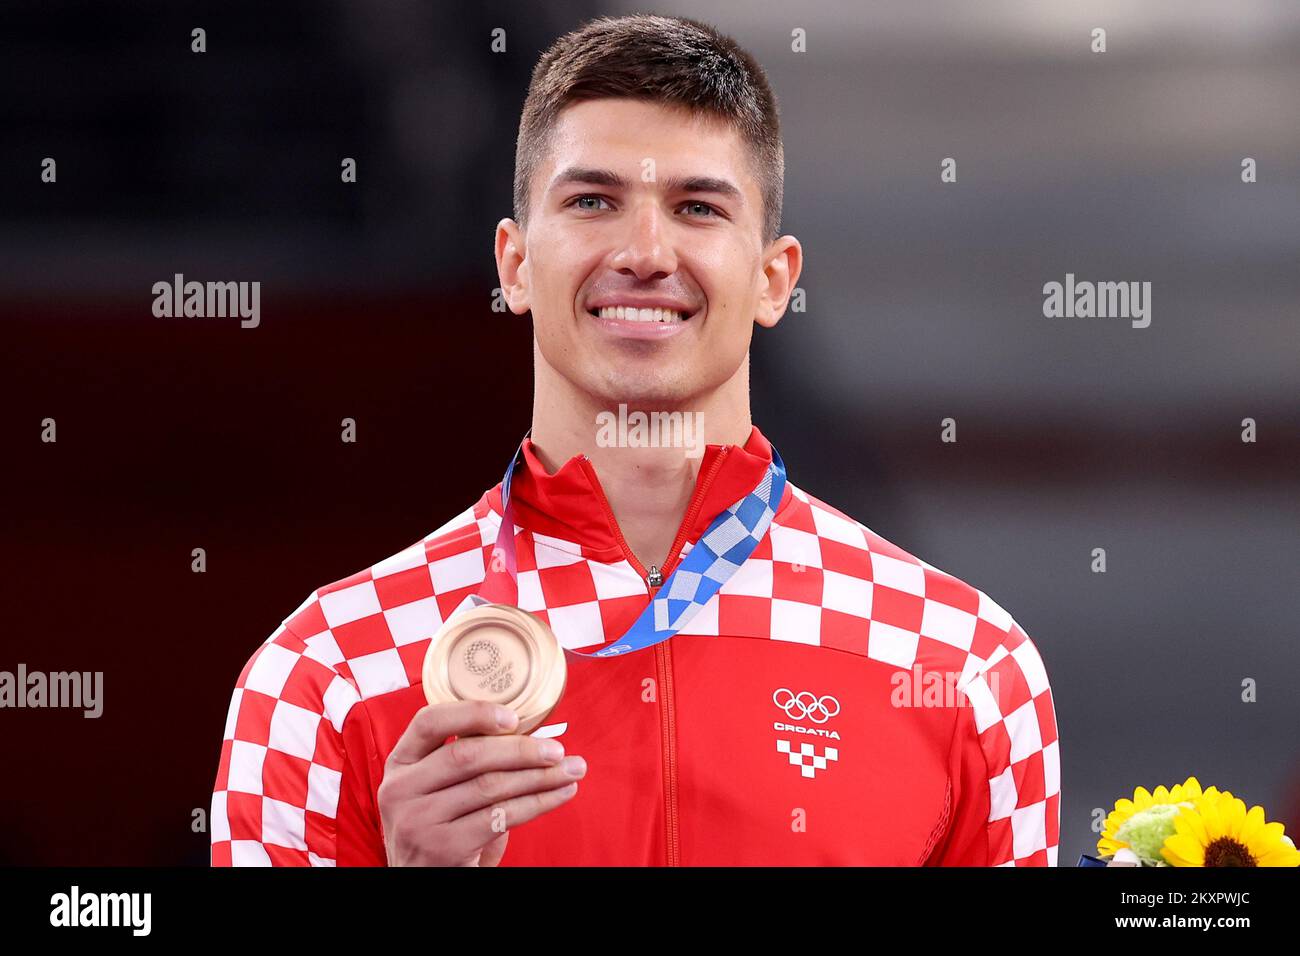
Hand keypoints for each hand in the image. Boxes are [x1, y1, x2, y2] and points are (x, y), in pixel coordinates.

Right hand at [377, 700, 584, 865]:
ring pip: (490, 786)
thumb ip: (466, 759)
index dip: (473, 713)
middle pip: (467, 755)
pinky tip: (560, 794)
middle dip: (520, 749)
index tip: (514, 717)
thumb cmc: (442, 825)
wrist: (424, 880)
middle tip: (557, 750)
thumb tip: (528, 732)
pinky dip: (537, 803)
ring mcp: (418, 820)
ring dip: (539, 777)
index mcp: (400, 762)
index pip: (429, 721)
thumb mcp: (437, 788)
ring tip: (571, 770)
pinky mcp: (442, 847)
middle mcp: (401, 788)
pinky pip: (500, 817)